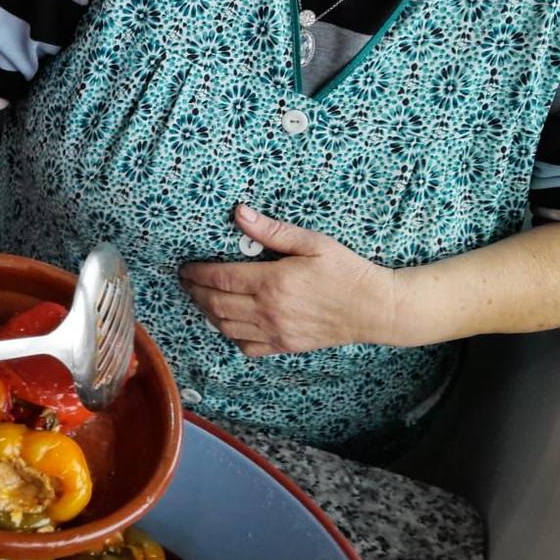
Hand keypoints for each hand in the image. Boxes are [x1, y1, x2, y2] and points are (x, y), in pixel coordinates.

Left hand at [179, 205, 401, 355]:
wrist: (374, 309)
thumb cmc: (346, 271)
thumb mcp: (312, 243)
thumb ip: (272, 231)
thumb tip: (240, 214)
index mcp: (272, 282)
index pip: (220, 278)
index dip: (197, 272)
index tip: (186, 267)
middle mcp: (268, 310)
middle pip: (216, 304)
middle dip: (195, 291)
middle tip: (186, 281)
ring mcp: (275, 332)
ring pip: (226, 326)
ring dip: (207, 312)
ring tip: (200, 298)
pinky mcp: (284, 346)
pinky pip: (246, 346)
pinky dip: (229, 335)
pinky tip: (227, 322)